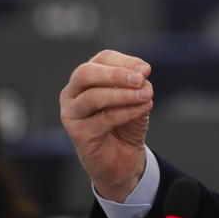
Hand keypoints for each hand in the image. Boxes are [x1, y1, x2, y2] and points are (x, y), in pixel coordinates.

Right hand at [60, 49, 153, 200]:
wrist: (123, 158)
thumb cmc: (126, 123)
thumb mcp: (136, 97)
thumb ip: (137, 83)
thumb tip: (142, 71)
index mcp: (87, 77)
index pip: (102, 59)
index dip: (124, 61)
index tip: (146, 70)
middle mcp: (72, 93)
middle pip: (86, 73)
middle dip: (115, 74)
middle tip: (140, 78)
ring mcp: (71, 114)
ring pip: (93, 97)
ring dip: (123, 94)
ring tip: (146, 95)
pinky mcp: (78, 134)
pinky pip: (104, 119)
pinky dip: (127, 112)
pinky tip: (143, 109)